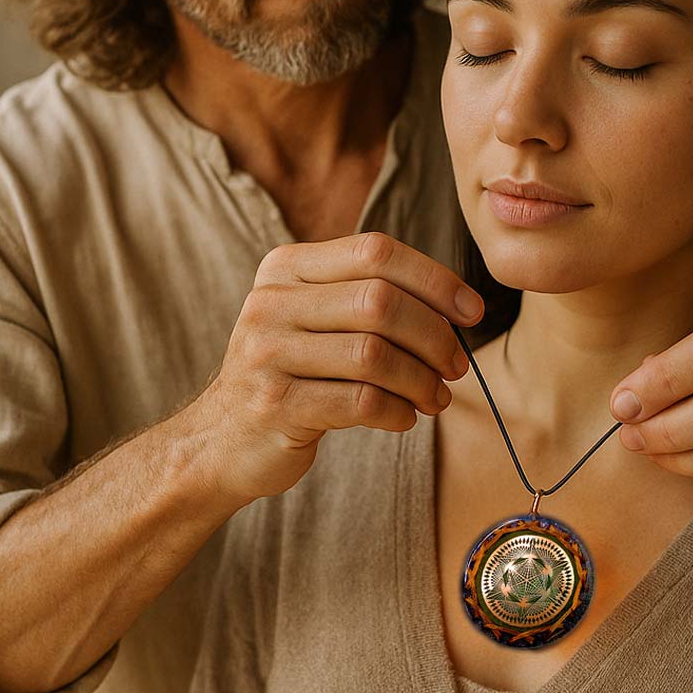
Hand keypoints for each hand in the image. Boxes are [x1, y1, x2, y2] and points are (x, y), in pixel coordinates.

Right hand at [192, 232, 483, 505]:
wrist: (221, 440)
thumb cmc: (292, 372)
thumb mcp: (314, 317)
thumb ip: (368, 295)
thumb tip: (459, 304)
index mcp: (286, 267)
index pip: (376, 251)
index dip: (434, 279)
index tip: (471, 312)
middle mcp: (271, 301)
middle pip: (380, 302)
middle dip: (434, 335)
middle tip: (456, 365)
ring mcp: (267, 353)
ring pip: (374, 354)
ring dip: (421, 379)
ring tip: (436, 397)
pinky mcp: (275, 405)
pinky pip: (360, 401)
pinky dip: (397, 411)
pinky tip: (404, 418)